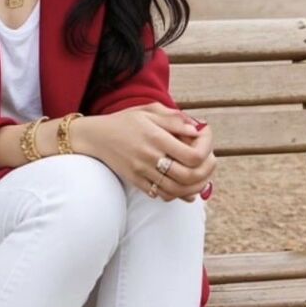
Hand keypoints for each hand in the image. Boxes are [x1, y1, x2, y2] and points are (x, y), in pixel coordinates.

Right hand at [83, 102, 216, 202]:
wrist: (96, 137)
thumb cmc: (125, 121)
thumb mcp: (149, 111)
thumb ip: (174, 119)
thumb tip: (197, 129)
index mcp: (156, 137)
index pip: (193, 155)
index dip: (207, 151)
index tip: (205, 141)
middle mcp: (150, 157)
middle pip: (189, 176)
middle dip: (207, 171)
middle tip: (210, 162)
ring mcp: (142, 172)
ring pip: (177, 190)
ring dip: (195, 186)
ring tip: (201, 177)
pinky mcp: (136, 181)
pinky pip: (161, 195)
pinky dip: (177, 194)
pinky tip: (184, 186)